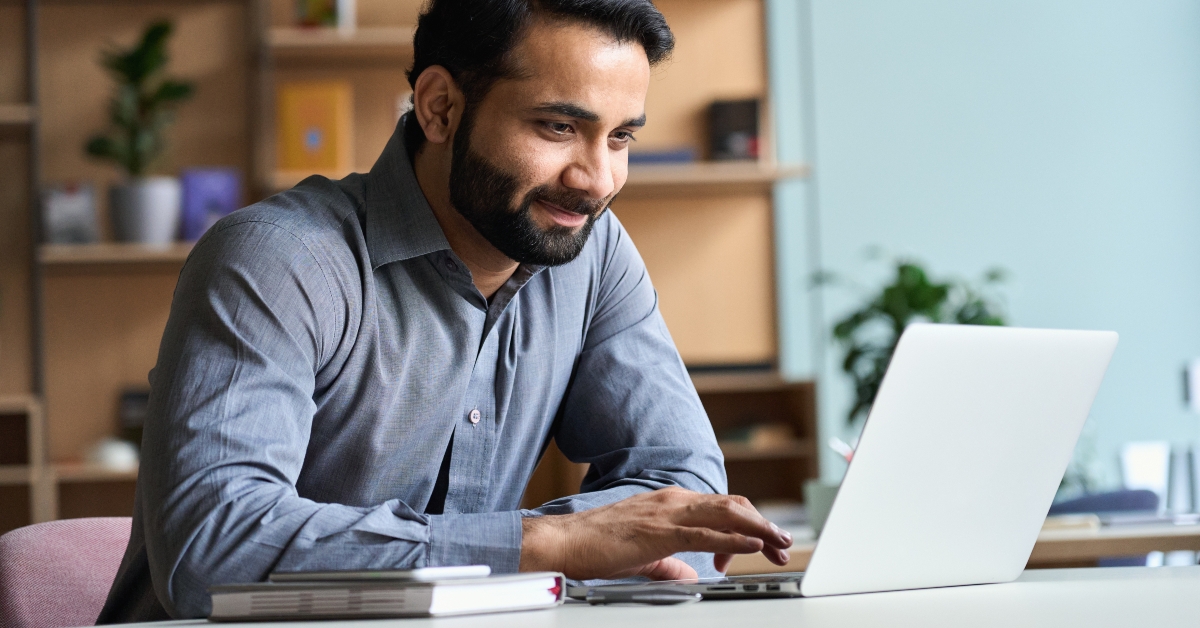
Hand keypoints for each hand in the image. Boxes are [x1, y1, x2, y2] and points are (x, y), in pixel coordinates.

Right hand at [519, 487, 791, 580]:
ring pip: (726, 514)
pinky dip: (734, 538)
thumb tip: (690, 575)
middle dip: (763, 525)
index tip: (760, 546)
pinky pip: (706, 533)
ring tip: (780, 542)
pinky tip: (752, 545)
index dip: (747, 525)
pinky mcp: (660, 531)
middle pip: (732, 507)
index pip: (720, 508)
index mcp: (670, 503)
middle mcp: (673, 500)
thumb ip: (670, 564)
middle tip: (783, 545)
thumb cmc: (596, 546)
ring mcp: (668, 513)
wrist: (564, 542)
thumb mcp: (643, 556)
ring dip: (758, 529)